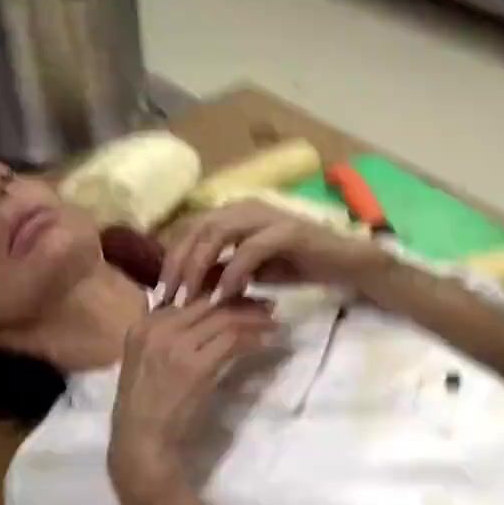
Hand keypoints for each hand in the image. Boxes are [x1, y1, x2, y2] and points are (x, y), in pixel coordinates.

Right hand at [109, 299, 276, 485]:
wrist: (142, 440)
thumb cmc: (145, 408)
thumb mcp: (144, 362)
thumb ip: (165, 338)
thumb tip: (199, 323)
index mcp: (143, 326)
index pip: (188, 301)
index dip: (220, 299)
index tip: (241, 303)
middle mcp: (157, 329)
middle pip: (208, 304)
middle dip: (241, 303)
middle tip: (265, 308)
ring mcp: (176, 346)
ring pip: (224, 319)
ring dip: (253, 319)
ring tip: (272, 323)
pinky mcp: (196, 367)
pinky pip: (232, 342)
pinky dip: (253, 339)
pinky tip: (266, 341)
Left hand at [158, 199, 388, 304]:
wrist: (345, 263)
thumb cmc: (297, 265)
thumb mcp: (248, 273)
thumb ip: (219, 273)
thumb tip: (184, 287)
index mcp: (233, 213)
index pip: (190, 230)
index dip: (170, 259)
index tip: (158, 293)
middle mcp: (246, 207)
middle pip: (197, 228)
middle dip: (177, 264)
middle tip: (167, 298)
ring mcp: (267, 215)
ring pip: (218, 232)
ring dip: (199, 266)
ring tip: (188, 298)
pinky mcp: (288, 231)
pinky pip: (250, 249)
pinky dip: (233, 272)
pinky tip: (224, 296)